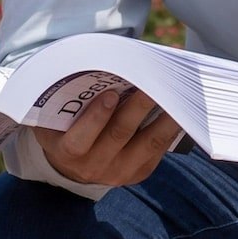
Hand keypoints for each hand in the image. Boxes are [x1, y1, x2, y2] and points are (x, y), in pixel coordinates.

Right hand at [34, 88, 185, 186]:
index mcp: (68, 152)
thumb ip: (70, 102)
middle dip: (137, 107)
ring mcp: (120, 172)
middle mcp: (94, 166)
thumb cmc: (65, 131)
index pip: (80, 138)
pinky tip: (181, 109)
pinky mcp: (140, 172)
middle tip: (151, 82)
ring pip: (148, 143)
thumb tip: (101, 66)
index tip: (110, 94)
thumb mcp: (56, 120)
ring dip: (164, 117)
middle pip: (120, 134)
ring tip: (175, 93)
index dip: (96, 117)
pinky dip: (171, 128)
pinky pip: (159, 149)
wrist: (74, 168)